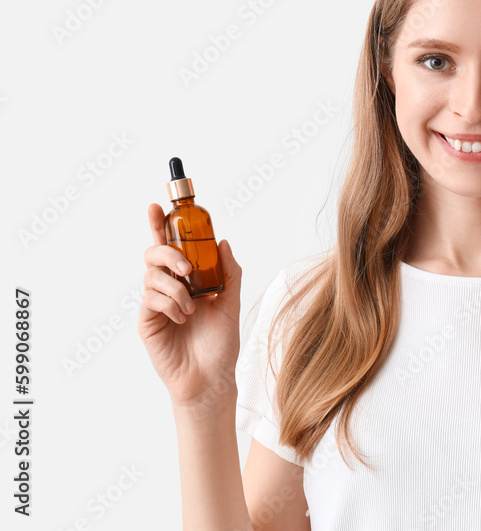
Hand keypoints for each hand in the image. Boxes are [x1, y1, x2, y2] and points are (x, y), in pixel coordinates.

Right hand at [137, 203, 242, 411]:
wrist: (211, 377)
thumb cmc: (221, 343)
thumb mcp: (231, 302)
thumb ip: (228, 272)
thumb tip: (223, 241)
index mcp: (188, 279)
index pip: (172, 246)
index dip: (161, 225)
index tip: (157, 206)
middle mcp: (169, 287)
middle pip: (154, 253)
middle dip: (167, 252)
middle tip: (186, 268)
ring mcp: (156, 303)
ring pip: (152, 276)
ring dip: (174, 287)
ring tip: (191, 307)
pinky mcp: (147, 320)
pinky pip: (151, 299)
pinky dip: (169, 303)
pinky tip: (183, 318)